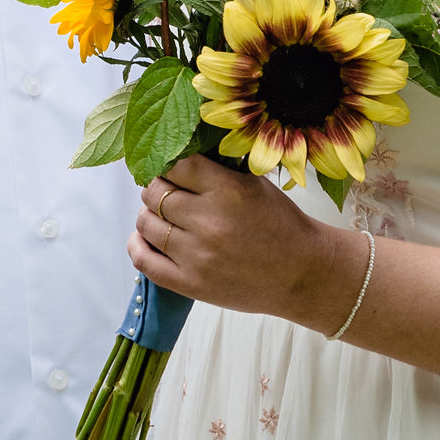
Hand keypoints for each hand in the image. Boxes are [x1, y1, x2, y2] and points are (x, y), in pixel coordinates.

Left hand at [127, 157, 354, 323]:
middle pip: (155, 193)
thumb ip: (217, 171)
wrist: (302, 273)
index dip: (168, 164)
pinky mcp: (191, 284)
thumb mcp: (254, 184)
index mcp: (227, 190)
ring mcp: (196, 255)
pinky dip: (137, 245)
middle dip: (155, 188)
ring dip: (147, 215)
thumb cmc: (281, 225)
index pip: (176, 165)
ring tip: (158, 214)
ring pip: (146, 223)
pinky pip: (145, 261)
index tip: (170, 168)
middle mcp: (208, 221)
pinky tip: (143, 237)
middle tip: (163, 191)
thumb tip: (177, 155)